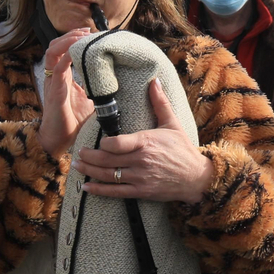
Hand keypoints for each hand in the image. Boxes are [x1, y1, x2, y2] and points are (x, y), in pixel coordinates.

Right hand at [37, 29, 93, 156]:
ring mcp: (53, 82)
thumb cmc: (73, 122)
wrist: (59, 140)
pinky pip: (57, 68)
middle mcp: (55, 76)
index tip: (91, 33)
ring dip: (67, 41)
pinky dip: (66, 56)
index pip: (63, 49)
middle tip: (88, 30)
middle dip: (71, 34)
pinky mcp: (55, 91)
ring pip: (52, 51)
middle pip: (55, 45)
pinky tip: (77, 51)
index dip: (74, 38)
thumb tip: (119, 81)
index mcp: (62, 76)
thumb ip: (98, 88)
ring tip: (82, 35)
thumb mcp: (90, 100)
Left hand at [72, 79, 212, 203]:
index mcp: (146, 142)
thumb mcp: (172, 124)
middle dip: (89, 156)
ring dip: (89, 171)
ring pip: (108, 175)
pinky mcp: (141, 192)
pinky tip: (86, 187)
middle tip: (77, 152)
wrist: (196, 178)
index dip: (104, 143)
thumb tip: (154, 81)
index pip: (117, 144)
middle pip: (107, 160)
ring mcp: (140, 178)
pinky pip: (115, 192)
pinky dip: (99, 190)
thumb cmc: (183, 149)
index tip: (98, 141)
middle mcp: (141, 161)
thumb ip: (160, 103)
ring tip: (77, 165)